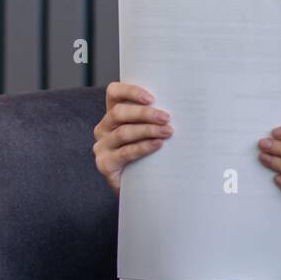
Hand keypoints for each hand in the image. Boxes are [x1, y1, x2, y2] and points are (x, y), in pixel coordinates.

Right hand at [93, 81, 173, 195]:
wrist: (138, 188)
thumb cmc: (146, 155)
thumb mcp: (147, 133)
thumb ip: (153, 119)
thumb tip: (178, 106)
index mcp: (112, 114)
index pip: (114, 92)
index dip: (131, 91)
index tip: (152, 98)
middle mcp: (103, 128)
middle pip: (119, 112)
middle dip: (145, 113)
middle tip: (166, 118)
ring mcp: (101, 146)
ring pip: (124, 132)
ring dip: (148, 130)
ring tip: (168, 132)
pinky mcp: (104, 164)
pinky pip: (125, 152)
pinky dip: (143, 147)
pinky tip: (158, 145)